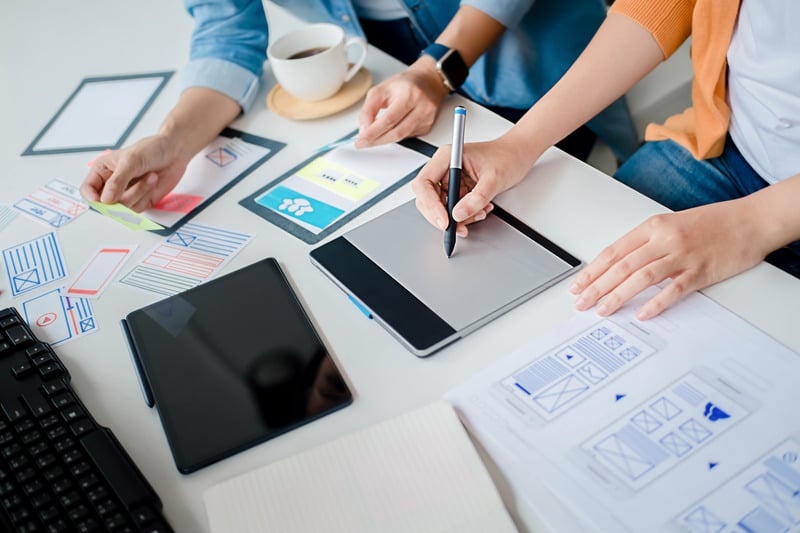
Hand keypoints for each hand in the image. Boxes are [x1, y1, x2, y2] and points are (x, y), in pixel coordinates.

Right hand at [80, 134, 191, 211]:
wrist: (175, 151)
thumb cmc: (151, 149)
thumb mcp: (131, 161)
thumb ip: (117, 181)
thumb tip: (106, 199)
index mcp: (102, 171)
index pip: (87, 190)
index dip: (92, 198)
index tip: (104, 200)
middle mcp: (111, 185)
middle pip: (105, 204)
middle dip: (121, 197)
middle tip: (133, 183)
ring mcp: (126, 194)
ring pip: (123, 208)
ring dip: (139, 193)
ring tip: (150, 176)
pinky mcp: (140, 200)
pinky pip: (138, 208)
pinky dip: (146, 196)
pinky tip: (152, 182)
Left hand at [355, 59, 448, 147]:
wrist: (428, 81)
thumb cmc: (404, 84)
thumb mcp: (381, 89)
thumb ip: (369, 108)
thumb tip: (364, 128)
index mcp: (409, 94)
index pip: (389, 119)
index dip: (373, 133)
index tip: (361, 140)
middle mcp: (421, 107)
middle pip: (397, 132)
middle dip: (377, 140)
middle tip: (364, 142)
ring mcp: (426, 118)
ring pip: (402, 137)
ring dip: (384, 140)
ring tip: (372, 138)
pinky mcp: (427, 126)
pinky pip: (407, 137)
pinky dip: (394, 136)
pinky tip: (389, 130)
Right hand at [411, 136, 534, 235]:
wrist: (518, 156)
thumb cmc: (507, 157)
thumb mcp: (494, 178)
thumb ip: (477, 198)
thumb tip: (458, 215)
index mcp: (448, 157)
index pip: (424, 183)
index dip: (430, 204)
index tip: (444, 220)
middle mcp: (444, 167)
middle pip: (427, 197)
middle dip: (442, 216)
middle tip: (459, 227)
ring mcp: (449, 179)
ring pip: (439, 207)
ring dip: (457, 217)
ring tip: (479, 213)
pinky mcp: (456, 189)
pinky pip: (452, 208)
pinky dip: (464, 216)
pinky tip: (480, 210)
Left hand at [570, 200, 769, 318]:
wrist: (751, 220)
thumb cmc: (712, 223)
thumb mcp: (672, 225)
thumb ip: (647, 244)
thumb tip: (619, 267)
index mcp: (653, 227)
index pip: (614, 251)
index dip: (592, 270)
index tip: (577, 285)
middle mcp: (664, 239)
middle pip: (622, 266)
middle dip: (597, 286)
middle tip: (581, 303)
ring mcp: (682, 255)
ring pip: (642, 277)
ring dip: (618, 296)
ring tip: (602, 310)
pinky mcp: (701, 271)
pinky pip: (674, 289)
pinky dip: (656, 302)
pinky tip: (642, 314)